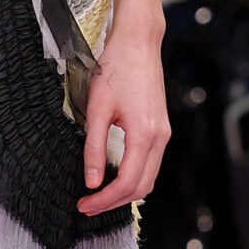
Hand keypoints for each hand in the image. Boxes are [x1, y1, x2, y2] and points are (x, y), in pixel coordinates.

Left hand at [79, 23, 169, 213]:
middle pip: (142, 187)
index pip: (127, 183)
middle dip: (114, 201)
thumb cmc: (116, 68)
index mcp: (145, 134)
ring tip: (98, 195)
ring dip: (125, 192)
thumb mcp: (96, 110)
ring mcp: (164, 133)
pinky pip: (150, 163)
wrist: (137, 43)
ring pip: (149, 178)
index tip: (83, 204)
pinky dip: (133, 177)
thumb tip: (92, 182)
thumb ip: (94, 149)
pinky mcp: (161, 128)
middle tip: (87, 205)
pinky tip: (113, 176)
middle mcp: (160, 137)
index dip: (104, 200)